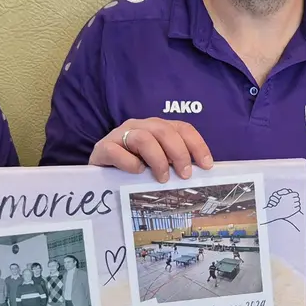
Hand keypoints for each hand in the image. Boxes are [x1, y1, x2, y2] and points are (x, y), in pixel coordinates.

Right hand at [90, 118, 213, 182]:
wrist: (98, 172)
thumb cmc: (132, 169)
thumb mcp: (156, 164)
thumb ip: (173, 163)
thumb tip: (197, 175)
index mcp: (156, 128)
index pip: (182, 128)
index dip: (197, 145)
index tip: (206, 165)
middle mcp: (139, 126)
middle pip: (164, 130)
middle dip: (179, 153)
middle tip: (184, 175)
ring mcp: (120, 135)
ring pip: (143, 138)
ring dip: (158, 159)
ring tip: (162, 178)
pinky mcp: (103, 148)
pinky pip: (117, 150)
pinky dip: (130, 162)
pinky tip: (137, 172)